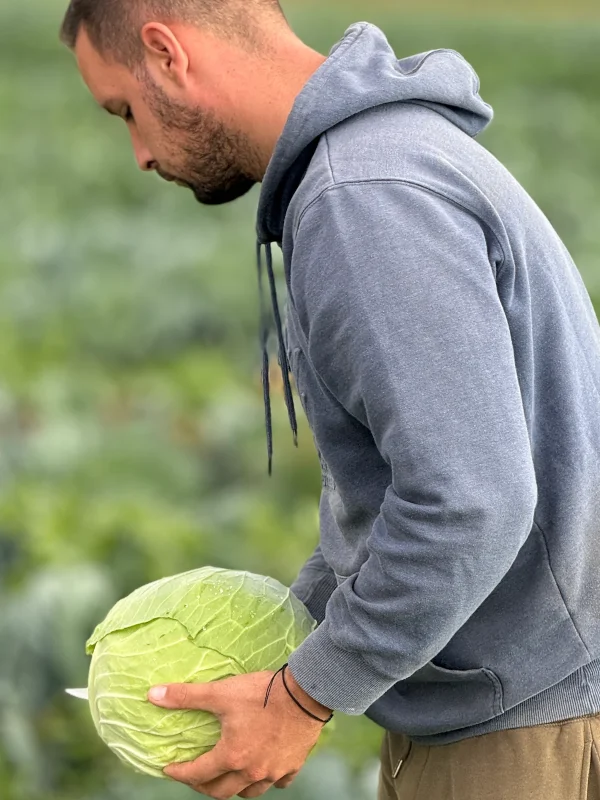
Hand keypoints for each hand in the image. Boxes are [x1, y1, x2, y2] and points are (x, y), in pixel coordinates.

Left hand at [147, 669, 330, 798]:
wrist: (305, 692)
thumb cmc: (262, 692)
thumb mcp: (220, 692)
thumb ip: (186, 696)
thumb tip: (152, 695)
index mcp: (232, 756)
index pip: (198, 774)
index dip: (180, 773)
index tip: (168, 769)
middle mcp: (252, 771)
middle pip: (222, 791)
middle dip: (204, 786)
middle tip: (194, 776)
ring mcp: (274, 771)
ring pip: (249, 792)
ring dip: (234, 787)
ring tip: (226, 776)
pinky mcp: (293, 765)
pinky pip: (277, 783)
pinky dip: (266, 780)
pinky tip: (263, 770)